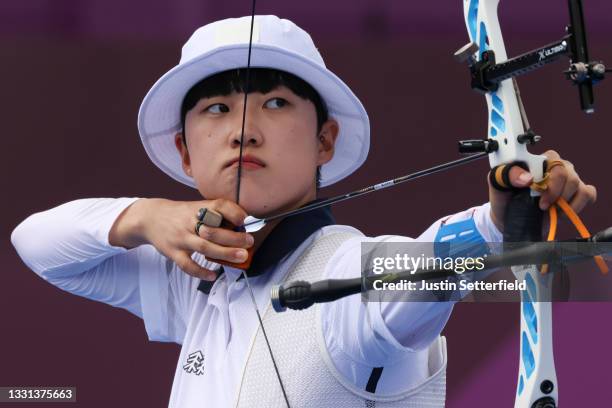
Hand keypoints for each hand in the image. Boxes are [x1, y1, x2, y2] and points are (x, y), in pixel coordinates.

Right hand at [109, 198, 253, 279]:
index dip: (233, 212)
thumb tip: (242, 228)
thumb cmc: (181, 215)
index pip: (218, 205)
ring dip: (224, 253)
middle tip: (249, 242)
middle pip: (214, 230)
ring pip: (204, 247)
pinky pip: (187, 265)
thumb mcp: (198, 208)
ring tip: (241, 256)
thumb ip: (217, 216)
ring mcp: (181, 238)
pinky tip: (213, 275)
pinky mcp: (173, 252)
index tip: (244, 219)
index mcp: (199, 208)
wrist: (150, 218)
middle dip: (234, 237)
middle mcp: (190, 222)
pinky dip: (200, 271)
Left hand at [489, 150, 596, 231]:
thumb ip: (507, 174)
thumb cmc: (504, 198)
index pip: (552, 159)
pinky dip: (577, 205)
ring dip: (563, 202)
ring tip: (548, 209)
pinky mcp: (577, 194)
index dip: (545, 178)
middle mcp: (556, 167)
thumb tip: (527, 177)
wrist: (508, 218)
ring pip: (577, 185)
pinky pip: (588, 194)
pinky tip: (562, 211)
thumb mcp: (497, 184)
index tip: (533, 191)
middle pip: (567, 174)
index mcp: (538, 160)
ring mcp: (568, 180)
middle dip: (554, 193)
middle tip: (541, 205)